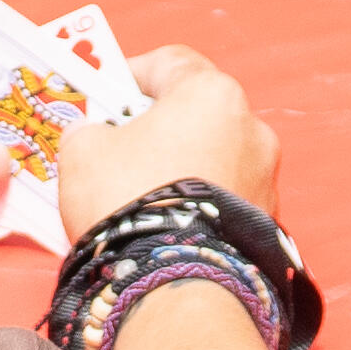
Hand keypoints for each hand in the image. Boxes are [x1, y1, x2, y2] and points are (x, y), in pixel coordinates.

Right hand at [48, 45, 283, 238]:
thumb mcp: (83, 151)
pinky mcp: (267, 222)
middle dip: (157, 125)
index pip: (170, 63)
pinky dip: (199, 203)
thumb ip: (90, 129)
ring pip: (213, 157)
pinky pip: (224, 198)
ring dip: (181, 166)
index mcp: (211, 94)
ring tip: (139, 193)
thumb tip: (95, 135)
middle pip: (195, 112)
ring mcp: (266, 178)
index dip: (131, 73)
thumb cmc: (129, 201)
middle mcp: (251, 128)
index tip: (106, 92)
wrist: (173, 285)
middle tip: (118, 144)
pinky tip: (166, 223)